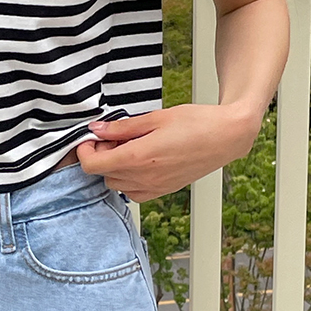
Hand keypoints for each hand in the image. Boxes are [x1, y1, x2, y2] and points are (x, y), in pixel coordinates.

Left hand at [77, 103, 251, 199]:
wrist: (226, 137)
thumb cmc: (196, 123)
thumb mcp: (155, 118)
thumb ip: (122, 127)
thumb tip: (96, 130)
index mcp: (139, 157)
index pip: (93, 165)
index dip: (84, 152)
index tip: (89, 139)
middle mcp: (145, 178)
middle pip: (104, 175)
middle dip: (102, 157)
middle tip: (114, 137)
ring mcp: (156, 188)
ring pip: (118, 186)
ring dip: (116, 169)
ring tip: (130, 147)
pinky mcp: (165, 191)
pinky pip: (135, 193)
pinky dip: (130, 180)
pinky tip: (141, 161)